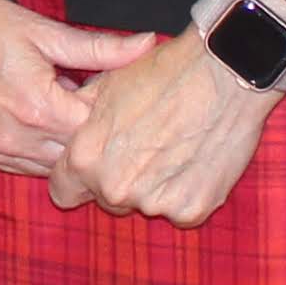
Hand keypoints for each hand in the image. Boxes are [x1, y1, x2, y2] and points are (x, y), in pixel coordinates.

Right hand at [0, 0, 152, 175]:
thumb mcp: (45, 31)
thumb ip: (101, 47)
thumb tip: (148, 44)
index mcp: (38, 109)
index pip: (97, 132)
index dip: (111, 112)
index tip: (113, 90)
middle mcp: (14, 139)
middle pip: (76, 157)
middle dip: (89, 134)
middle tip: (92, 101)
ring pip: (48, 168)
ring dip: (62, 146)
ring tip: (63, 109)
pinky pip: (17, 165)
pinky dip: (34, 150)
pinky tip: (35, 120)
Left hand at [48, 31, 281, 225]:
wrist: (222, 73)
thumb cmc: (163, 73)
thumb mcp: (105, 86)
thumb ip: (78, 119)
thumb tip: (65, 132)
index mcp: (86, 159)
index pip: (63, 192)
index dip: (78, 177)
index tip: (96, 164)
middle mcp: (115, 188)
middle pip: (107, 200)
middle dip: (119, 180)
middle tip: (144, 147)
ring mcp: (155, 203)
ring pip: (145, 205)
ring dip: (154, 187)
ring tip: (174, 148)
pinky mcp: (192, 210)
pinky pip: (180, 211)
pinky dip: (186, 193)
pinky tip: (194, 160)